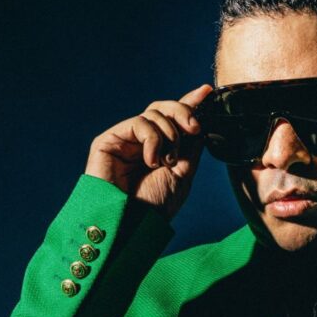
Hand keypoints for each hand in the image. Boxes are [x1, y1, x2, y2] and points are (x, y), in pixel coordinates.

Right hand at [84, 85, 212, 218]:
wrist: (132, 224)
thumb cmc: (156, 205)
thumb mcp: (184, 173)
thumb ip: (190, 145)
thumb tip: (201, 120)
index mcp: (160, 149)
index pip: (174, 119)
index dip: (190, 103)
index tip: (206, 92)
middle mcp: (142, 142)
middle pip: (164, 109)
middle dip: (184, 112)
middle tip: (194, 128)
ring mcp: (125, 140)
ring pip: (154, 113)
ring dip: (169, 135)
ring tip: (167, 161)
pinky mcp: (109, 140)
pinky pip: (139, 123)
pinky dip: (152, 139)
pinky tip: (151, 160)